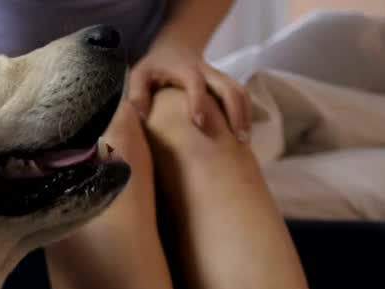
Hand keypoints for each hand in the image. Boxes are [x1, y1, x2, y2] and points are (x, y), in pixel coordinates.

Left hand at [127, 42, 250, 141]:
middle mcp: (208, 72)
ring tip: (244, 143)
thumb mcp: (140, 76)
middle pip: (229, 88)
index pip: (196, 84)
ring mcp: (220, 79)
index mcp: (185, 70)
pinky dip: (246, 115)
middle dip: (235, 113)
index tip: (199, 123)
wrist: (175, 49)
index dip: (199, 102)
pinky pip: (242, 98)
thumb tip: (141, 118)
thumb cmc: (155, 68)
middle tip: (238, 141)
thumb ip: (138, 95)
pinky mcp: (226, 85)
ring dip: (245, 116)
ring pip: (240, 92)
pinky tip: (243, 137)